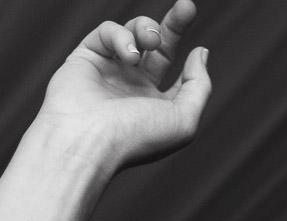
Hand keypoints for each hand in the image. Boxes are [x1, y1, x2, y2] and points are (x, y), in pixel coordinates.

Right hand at [36, 1, 211, 170]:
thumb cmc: (135, 139)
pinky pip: (107, 32)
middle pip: (157, 45)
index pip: (176, 71)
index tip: (197, 49)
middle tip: (187, 6)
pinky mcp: (85, 58)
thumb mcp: (184, 120)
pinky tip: (127, 55)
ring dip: (147, 29)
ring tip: (149, 42)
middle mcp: (130, 87)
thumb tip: (201, 53)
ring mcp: (108, 71)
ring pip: (133, 32)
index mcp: (154, 104)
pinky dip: (120, 36)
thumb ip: (199, 86)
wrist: (88, 141)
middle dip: (174, 24)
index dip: (190, 57)